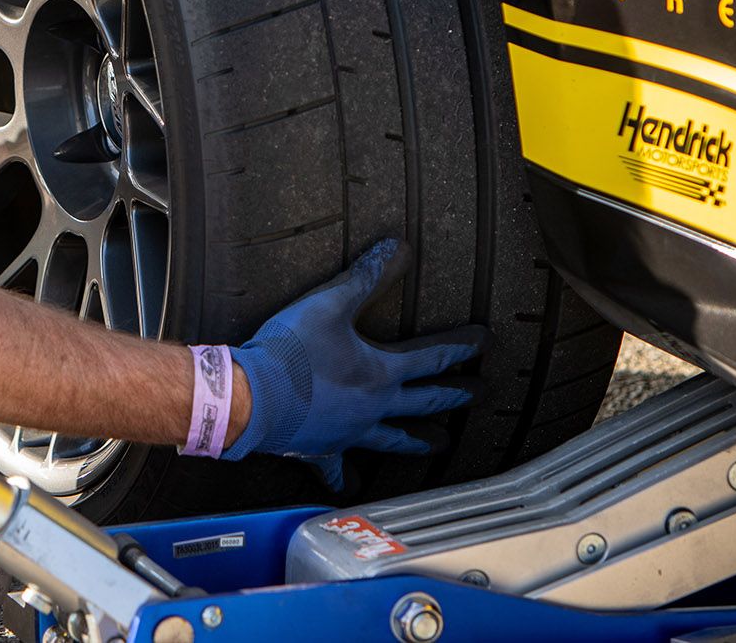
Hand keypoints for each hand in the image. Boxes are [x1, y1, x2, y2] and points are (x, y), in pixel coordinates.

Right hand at [221, 238, 485, 487]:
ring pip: (393, 439)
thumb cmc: (290, 352)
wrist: (251, 398)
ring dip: (418, 441)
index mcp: (380, 373)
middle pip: (424, 402)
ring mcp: (350, 433)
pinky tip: (350, 485)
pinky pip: (338, 469)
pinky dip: (345, 477)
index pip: (432, 358)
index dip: (460, 348)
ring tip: (439, 445)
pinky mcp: (322, 449)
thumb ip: (366, 276)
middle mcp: (374, 407)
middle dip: (453, 396)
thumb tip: (399, 249)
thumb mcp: (329, 303)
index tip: (484, 342)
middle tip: (478, 394)